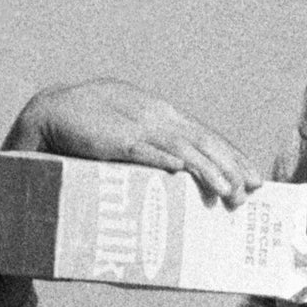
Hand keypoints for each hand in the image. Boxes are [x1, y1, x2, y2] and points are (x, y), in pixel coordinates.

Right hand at [3, 82, 262, 206]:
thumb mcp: (132, 141)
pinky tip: (181, 172)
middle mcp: (156, 118)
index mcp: (162, 117)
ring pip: (181, 148)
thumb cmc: (93, 135)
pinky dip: (162, 160)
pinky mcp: (115, 141)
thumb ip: (155, 154)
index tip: (253, 178)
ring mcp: (137, 127)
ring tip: (228, 191)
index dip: (232, 156)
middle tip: (250, 191)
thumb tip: (180, 180)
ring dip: (207, 170)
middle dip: (230, 167)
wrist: (53, 115)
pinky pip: (143, 151)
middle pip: (202, 142)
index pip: (206, 136)